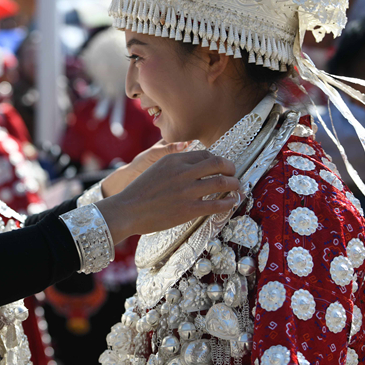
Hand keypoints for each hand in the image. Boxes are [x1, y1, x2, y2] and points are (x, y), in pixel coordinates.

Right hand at [95, 150, 238, 244]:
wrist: (127, 210)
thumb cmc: (140, 191)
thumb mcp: (156, 169)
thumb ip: (175, 165)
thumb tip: (195, 166)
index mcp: (174, 159)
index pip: (205, 154)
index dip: (218, 160)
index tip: (222, 166)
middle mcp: (182, 172)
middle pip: (218, 163)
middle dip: (231, 168)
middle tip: (234, 174)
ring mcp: (187, 191)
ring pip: (221, 182)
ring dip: (234, 184)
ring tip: (236, 188)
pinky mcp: (189, 209)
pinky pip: (217, 204)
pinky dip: (229, 202)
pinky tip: (232, 203)